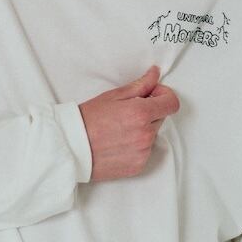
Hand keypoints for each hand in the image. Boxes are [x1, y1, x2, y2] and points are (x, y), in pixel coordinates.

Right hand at [78, 65, 179, 181]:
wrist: (70, 148)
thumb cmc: (87, 120)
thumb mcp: (113, 96)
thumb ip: (140, 85)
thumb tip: (155, 74)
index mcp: (141, 113)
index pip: (172, 103)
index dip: (164, 95)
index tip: (152, 94)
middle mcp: (145, 134)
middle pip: (161, 118)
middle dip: (149, 112)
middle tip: (126, 111)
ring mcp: (143, 152)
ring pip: (153, 135)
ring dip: (143, 130)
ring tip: (119, 129)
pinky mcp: (138, 166)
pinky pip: (145, 151)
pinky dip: (136, 146)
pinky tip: (118, 143)